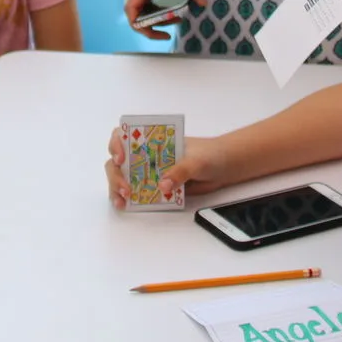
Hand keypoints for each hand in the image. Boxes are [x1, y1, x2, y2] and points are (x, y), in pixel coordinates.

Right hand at [105, 126, 229, 208]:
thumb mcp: (196, 160)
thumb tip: (163, 186)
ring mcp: (150, 171)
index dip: (116, 144)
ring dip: (117, 188)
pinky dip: (130, 199)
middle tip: (124, 189)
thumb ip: (180, 171)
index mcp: (153, 140)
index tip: (120, 158)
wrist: (225, 167)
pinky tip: (127, 206)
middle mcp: (147, 154)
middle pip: (118, 160)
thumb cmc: (209, 154)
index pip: (125, 135)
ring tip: (122, 202)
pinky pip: (138, 192)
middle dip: (116, 174)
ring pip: (124, 177)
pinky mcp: (157, 187)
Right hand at [125, 0, 207, 40]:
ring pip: (140, 11)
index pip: (131, 10)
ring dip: (153, 20)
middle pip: (136, 15)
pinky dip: (154, 12)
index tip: (154, 30)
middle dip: (150, 26)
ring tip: (173, 20)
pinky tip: (169, 13)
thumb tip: (203, 3)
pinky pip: (145, 4)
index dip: (138, 25)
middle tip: (168, 31)